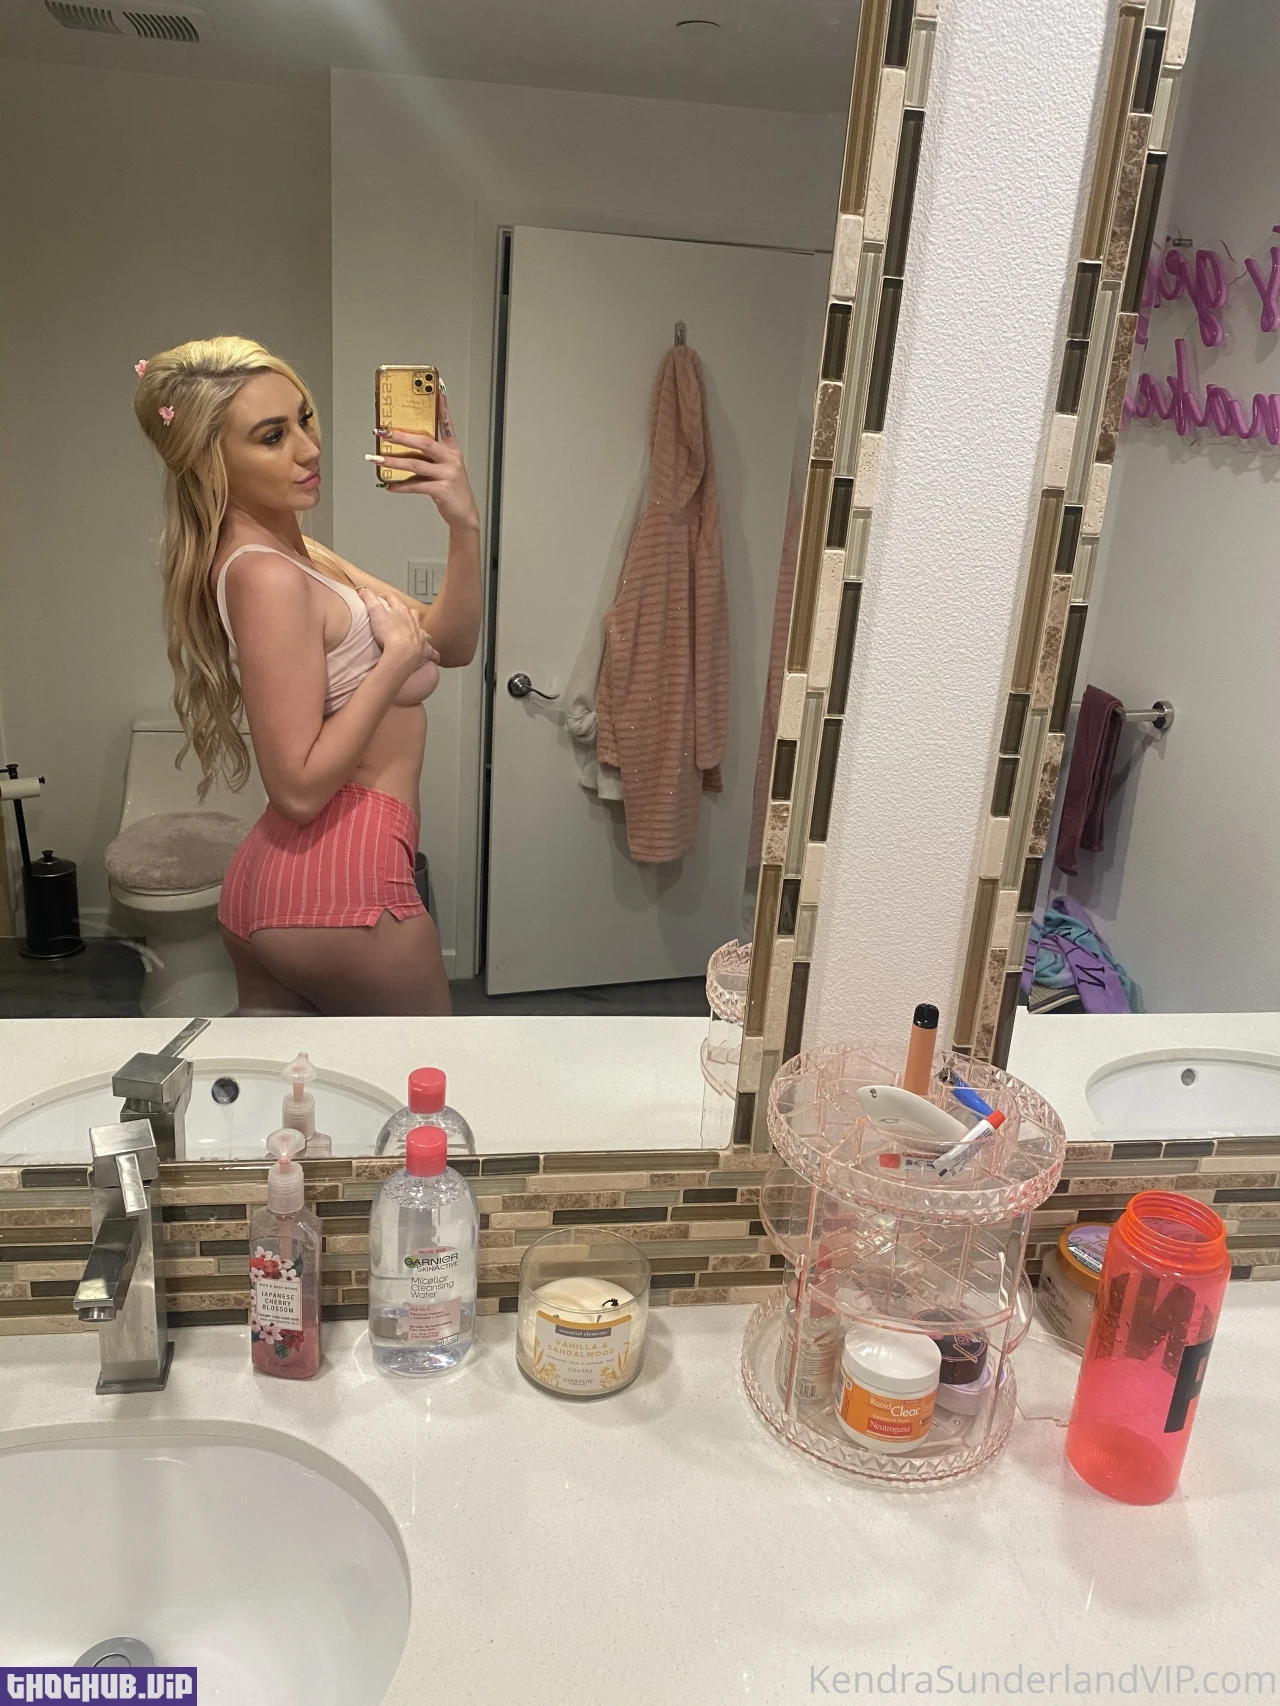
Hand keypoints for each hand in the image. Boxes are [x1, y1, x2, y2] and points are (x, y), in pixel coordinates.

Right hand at [359, 588, 439, 686]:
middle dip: (407, 613)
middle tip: (400, 616)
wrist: (402, 652)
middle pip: (412, 613)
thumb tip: (362, 588)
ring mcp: (421, 636)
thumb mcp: (375, 612)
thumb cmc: (389, 633)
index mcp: (401, 611)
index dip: (385, 597)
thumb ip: (369, 599)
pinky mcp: (425, 651)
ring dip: (419, 631)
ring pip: (422, 630)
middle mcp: (413, 622)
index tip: (379, 598)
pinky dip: (432, 654)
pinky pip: (432, 653)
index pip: (393, 599)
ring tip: (415, 634)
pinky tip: (432, 657)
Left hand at [369, 391, 480, 532]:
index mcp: (452, 450)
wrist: (464, 514)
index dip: (442, 406)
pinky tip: (389, 486)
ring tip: (377, 459)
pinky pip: (416, 485)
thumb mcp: (444, 468)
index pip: (446, 423)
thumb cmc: (452, 489)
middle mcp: (451, 458)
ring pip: (416, 463)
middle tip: (384, 431)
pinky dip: (401, 486)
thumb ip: (427, 457)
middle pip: (424, 442)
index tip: (436, 389)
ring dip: (394, 461)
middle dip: (401, 436)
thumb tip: (400, 450)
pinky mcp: (442, 489)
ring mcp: (447, 474)